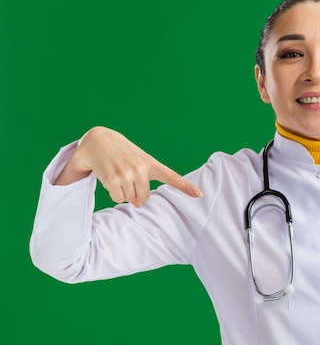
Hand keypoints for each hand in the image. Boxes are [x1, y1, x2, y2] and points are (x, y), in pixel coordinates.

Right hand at [55, 126, 202, 206]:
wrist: (96, 140)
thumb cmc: (119, 153)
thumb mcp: (134, 164)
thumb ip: (141, 183)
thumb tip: (138, 204)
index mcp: (150, 163)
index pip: (171, 176)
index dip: (185, 187)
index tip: (199, 194)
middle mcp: (141, 168)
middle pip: (144, 196)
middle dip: (134, 193)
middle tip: (125, 178)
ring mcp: (127, 174)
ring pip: (130, 198)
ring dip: (122, 192)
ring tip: (116, 175)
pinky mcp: (114, 179)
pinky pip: (117, 198)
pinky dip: (113, 193)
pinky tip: (109, 179)